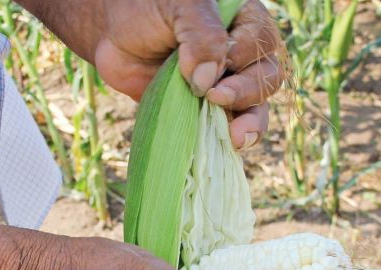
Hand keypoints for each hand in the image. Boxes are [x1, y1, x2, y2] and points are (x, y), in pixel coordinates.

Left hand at [21, 0, 284, 148]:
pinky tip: (230, 144)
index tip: (216, 61)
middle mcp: (242, 54)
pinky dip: (232, 138)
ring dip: (250, 122)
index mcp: (242, 20)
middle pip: (266, 77)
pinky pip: (231, 128)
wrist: (114, 36)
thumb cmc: (147, 9)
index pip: (260, 40)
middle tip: (215, 96)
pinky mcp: (209, 110)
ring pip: (257, 106)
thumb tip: (207, 80)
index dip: (241, 55)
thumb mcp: (177, 7)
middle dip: (246, 91)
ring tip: (236, 136)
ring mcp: (227, 84)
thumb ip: (200, 34)